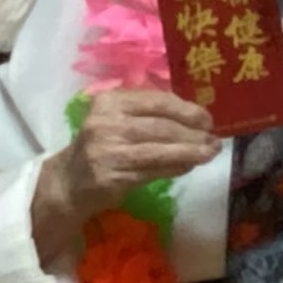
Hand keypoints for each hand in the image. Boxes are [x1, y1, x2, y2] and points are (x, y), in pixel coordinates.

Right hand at [58, 84, 217, 220]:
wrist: (69, 181)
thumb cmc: (100, 145)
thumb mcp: (116, 119)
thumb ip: (146, 113)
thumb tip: (194, 116)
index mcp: (109, 101)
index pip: (156, 100)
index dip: (186, 110)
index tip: (207, 119)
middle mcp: (106, 124)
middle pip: (161, 126)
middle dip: (192, 133)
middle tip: (214, 139)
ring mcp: (108, 152)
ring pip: (159, 150)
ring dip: (190, 152)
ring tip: (209, 153)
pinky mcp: (112, 178)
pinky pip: (153, 171)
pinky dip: (175, 168)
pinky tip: (189, 166)